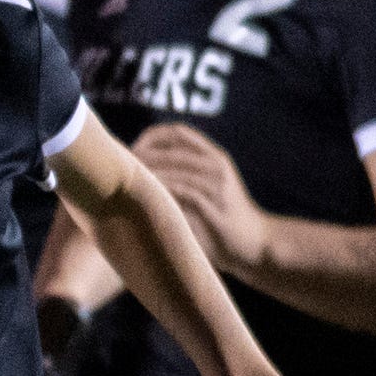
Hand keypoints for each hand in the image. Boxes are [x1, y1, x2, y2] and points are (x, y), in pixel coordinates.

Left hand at [132, 125, 267, 270]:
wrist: (255, 244)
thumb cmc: (222, 222)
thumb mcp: (204, 192)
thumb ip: (181, 178)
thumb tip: (140, 175)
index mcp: (213, 157)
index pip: (179, 132)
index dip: (151, 137)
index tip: (131, 150)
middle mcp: (216, 164)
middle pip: (173, 148)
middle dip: (144, 156)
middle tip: (120, 170)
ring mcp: (217, 183)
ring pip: (177, 167)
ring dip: (149, 174)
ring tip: (126, 184)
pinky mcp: (216, 204)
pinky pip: (184, 191)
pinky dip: (163, 192)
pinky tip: (144, 199)